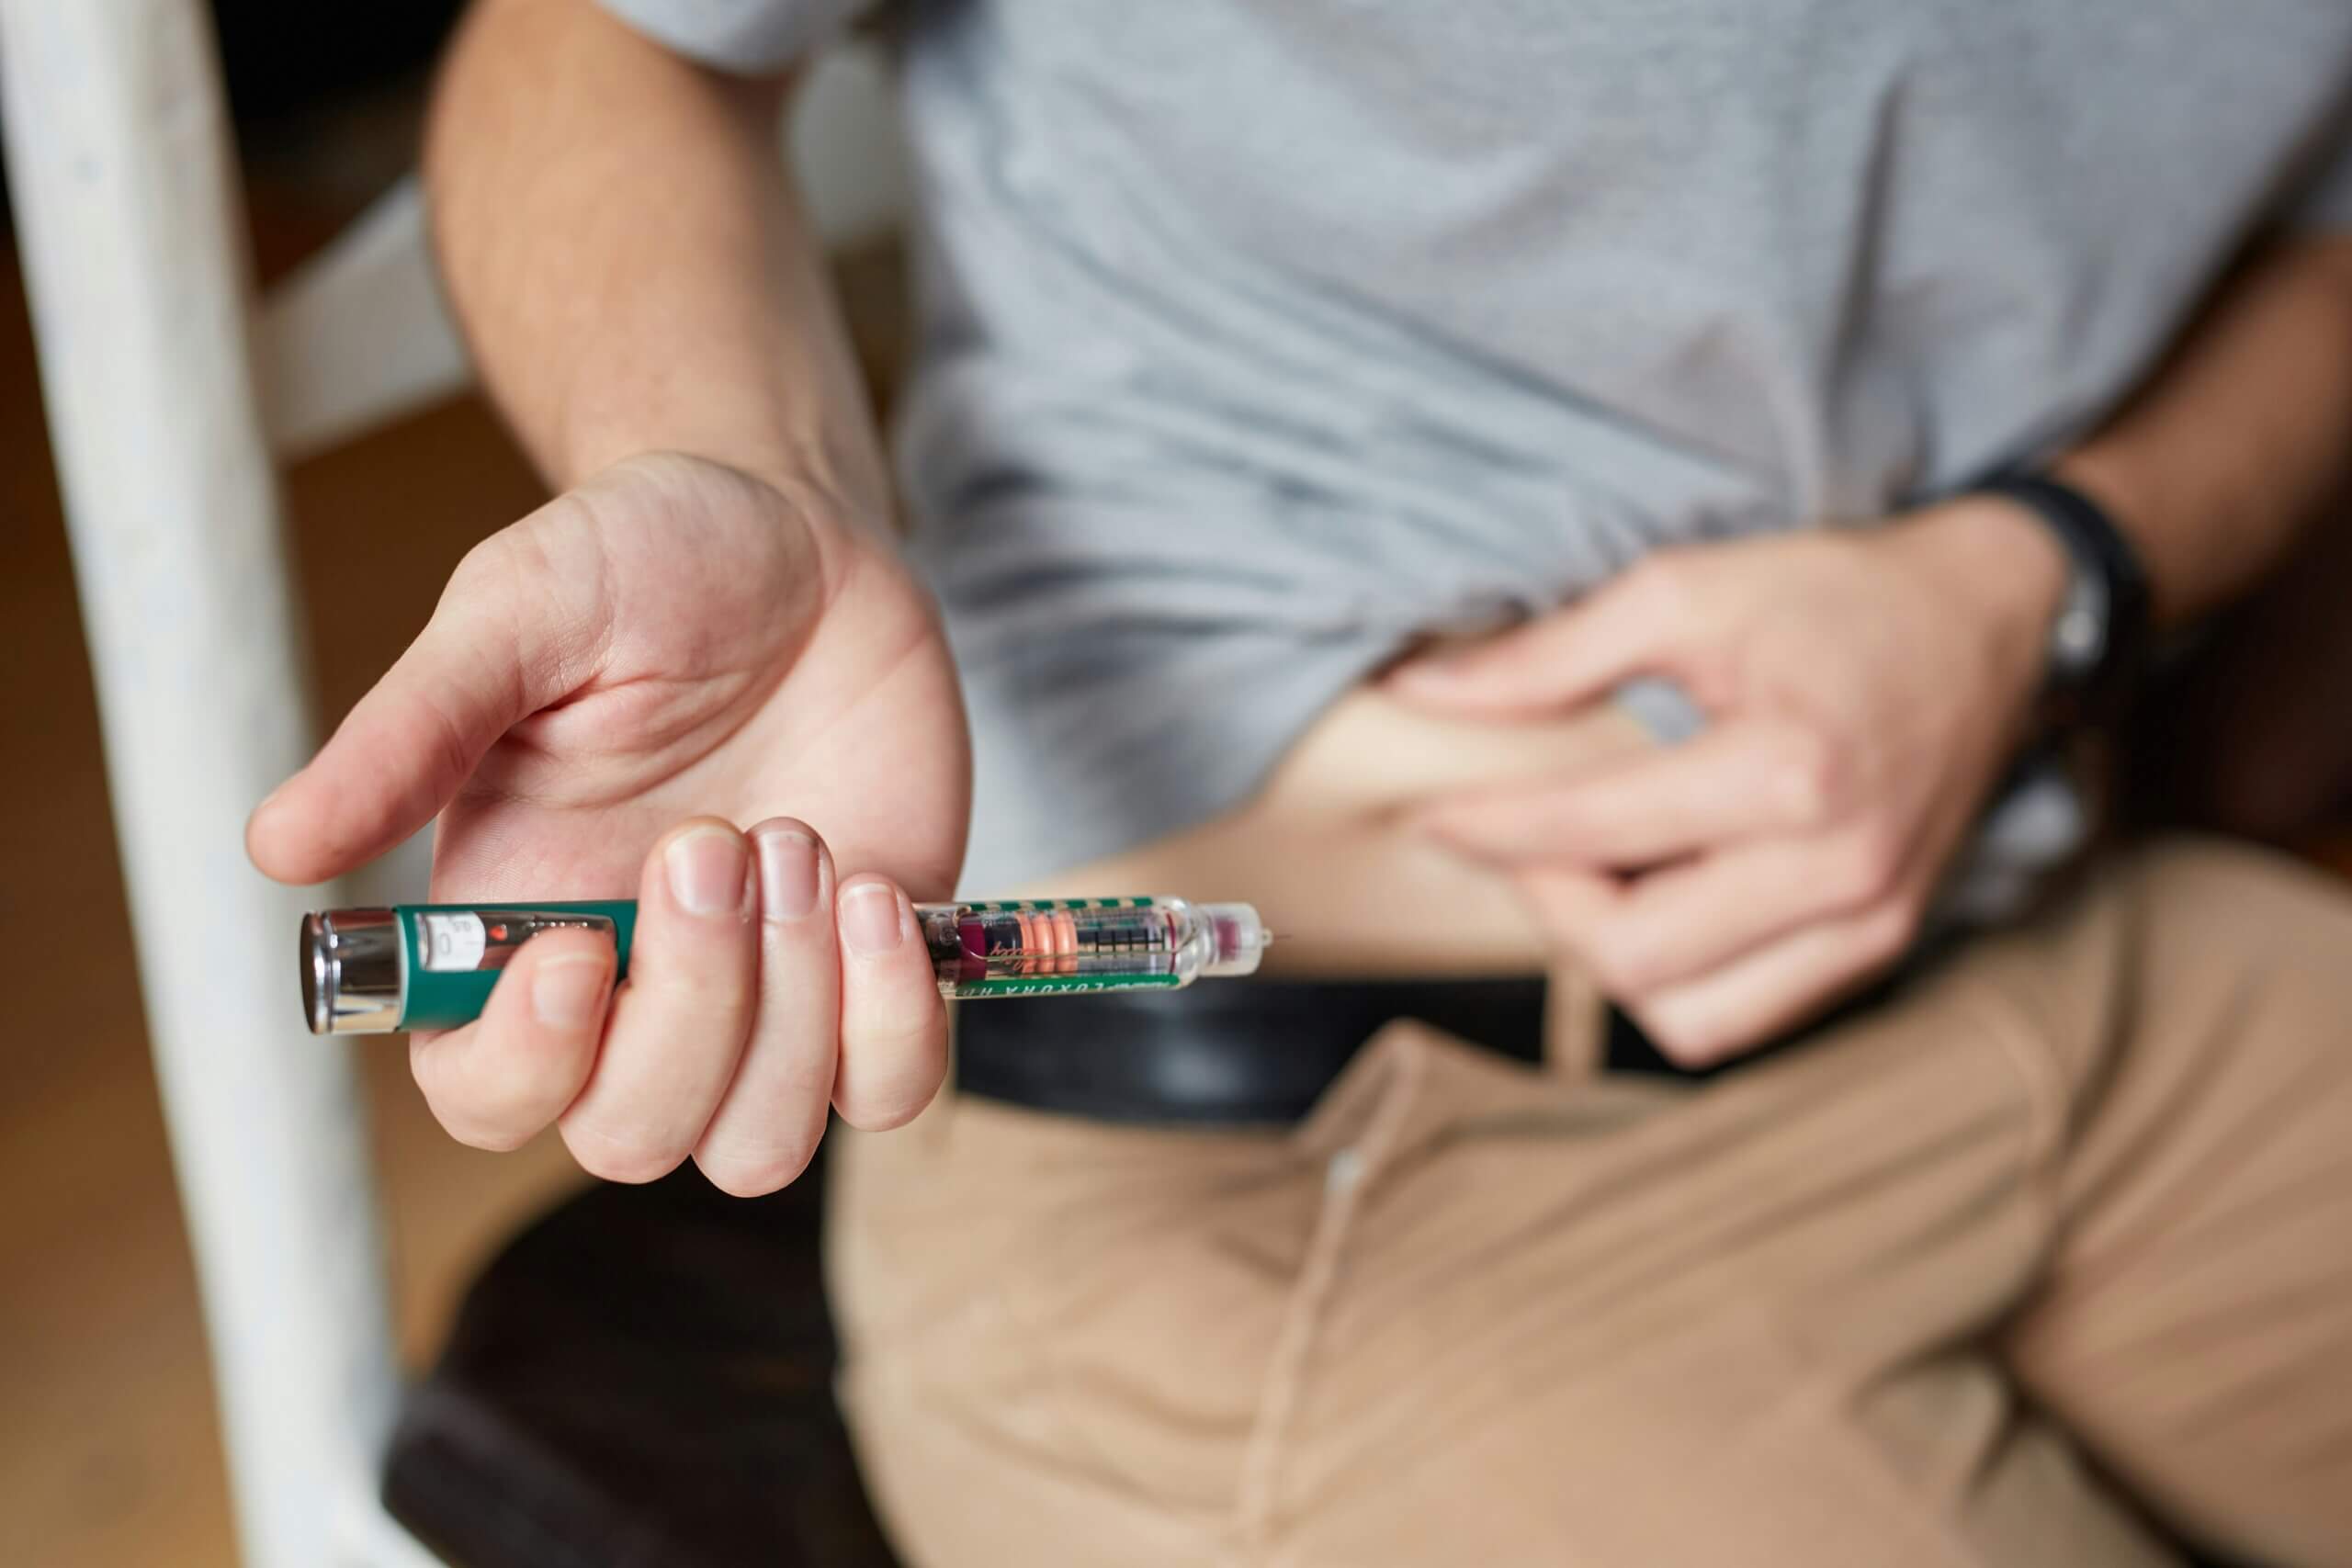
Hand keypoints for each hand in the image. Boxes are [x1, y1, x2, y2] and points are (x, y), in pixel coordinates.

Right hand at [248, 452, 969, 1192]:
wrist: (803, 538)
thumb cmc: (644, 566)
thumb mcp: (517, 615)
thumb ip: (411, 733)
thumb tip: (275, 845)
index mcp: (514, 933)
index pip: (485, 1096)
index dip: (530, 1062)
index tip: (580, 945)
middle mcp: (635, 993)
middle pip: (634, 1136)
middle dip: (690, 1005)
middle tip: (718, 838)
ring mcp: (764, 999)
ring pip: (760, 1143)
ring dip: (792, 1011)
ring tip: (798, 839)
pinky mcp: (873, 978)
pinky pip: (891, 1086)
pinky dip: (897, 1019)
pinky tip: (874, 892)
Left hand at [1391, 499, 2065, 1064]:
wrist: (1989, 619)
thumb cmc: (1835, 596)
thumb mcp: (1685, 590)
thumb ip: (1548, 655)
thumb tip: (1422, 695)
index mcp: (1789, 773)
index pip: (1590, 835)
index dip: (1489, 829)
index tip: (1431, 814)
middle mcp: (1839, 870)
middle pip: (1630, 954)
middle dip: (1545, 899)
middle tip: (1517, 836)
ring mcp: (1870, 924)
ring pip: (1685, 1018)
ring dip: (1609, 956)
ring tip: (1589, 871)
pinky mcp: (1880, 948)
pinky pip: (1742, 1017)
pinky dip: (1676, 980)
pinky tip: (1656, 898)